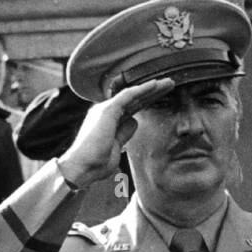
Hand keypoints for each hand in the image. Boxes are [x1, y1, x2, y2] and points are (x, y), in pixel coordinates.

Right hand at [58, 76, 174, 187]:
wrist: (81, 169)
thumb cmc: (95, 164)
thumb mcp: (116, 147)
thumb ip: (124, 133)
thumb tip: (134, 121)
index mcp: (108, 121)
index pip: (132, 107)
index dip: (147, 101)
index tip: (163, 98)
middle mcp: (106, 112)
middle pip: (135, 99)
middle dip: (153, 93)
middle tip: (169, 85)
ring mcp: (106, 110)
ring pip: (133, 95)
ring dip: (152, 88)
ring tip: (169, 83)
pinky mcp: (107, 110)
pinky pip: (128, 96)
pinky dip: (142, 89)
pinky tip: (155, 84)